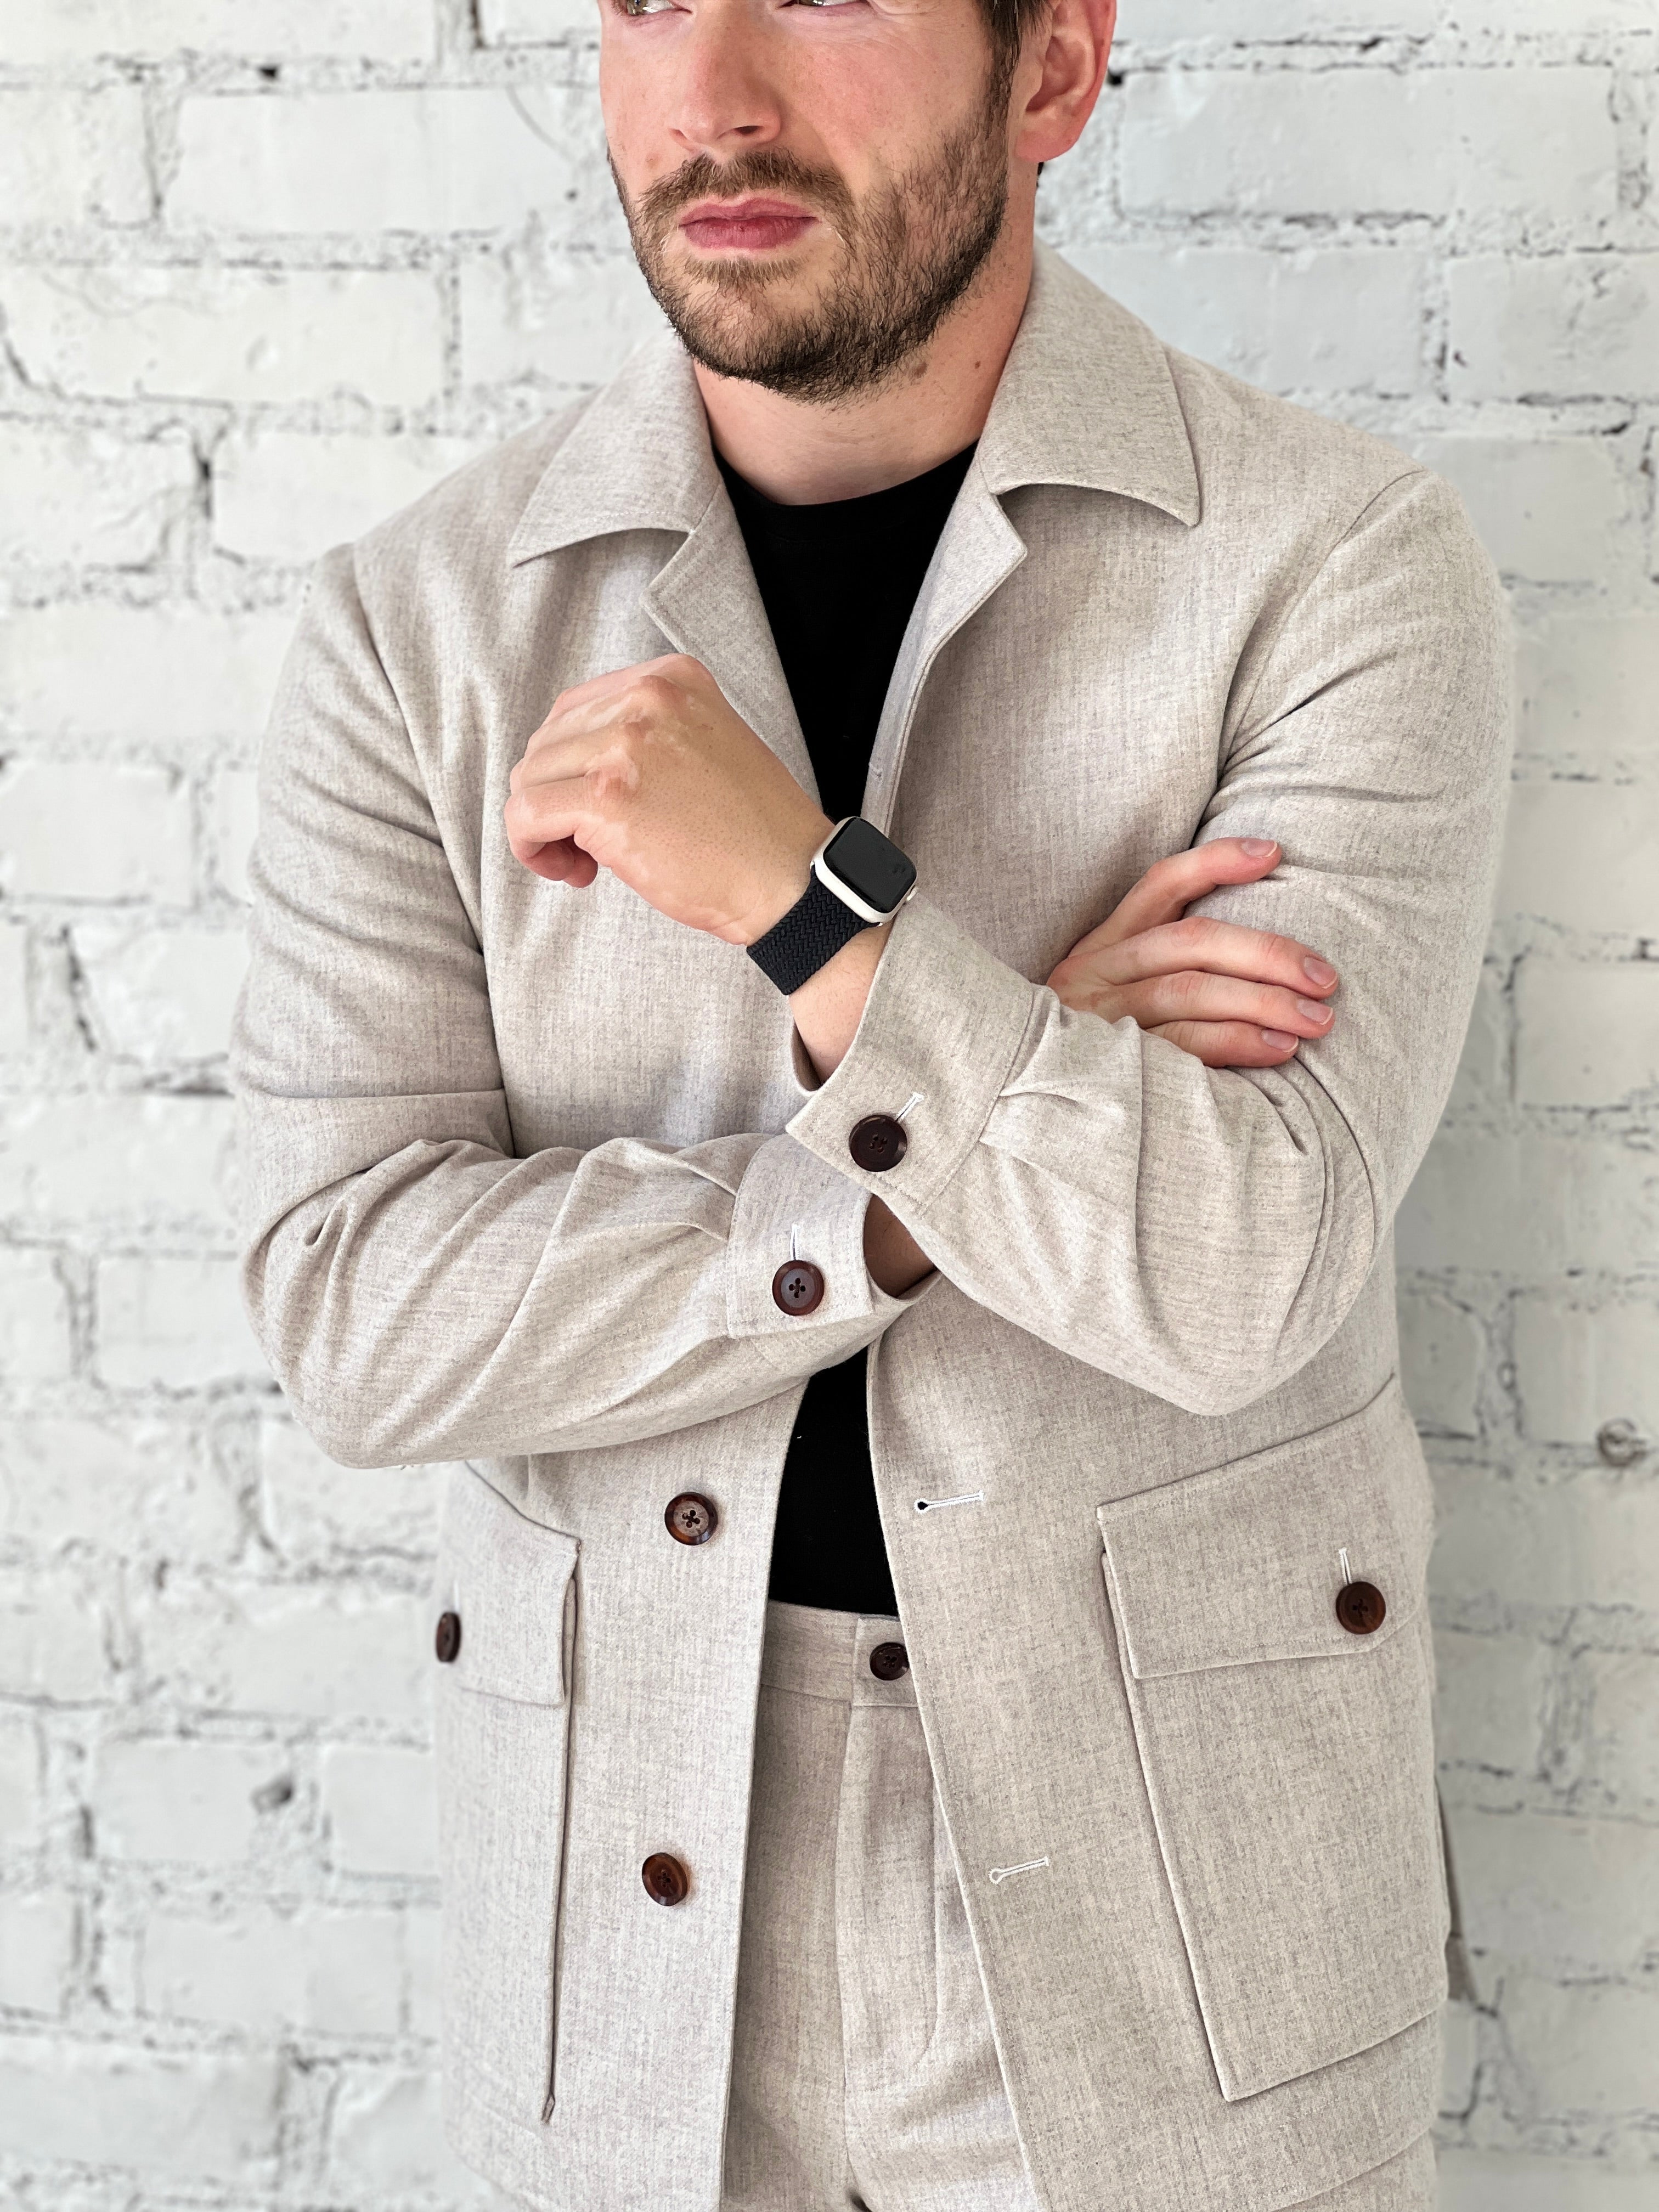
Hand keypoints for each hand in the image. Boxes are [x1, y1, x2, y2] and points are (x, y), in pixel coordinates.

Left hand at [505, 654, 828, 944]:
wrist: (790, 878)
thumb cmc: (752, 831)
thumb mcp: (706, 744)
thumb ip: (646, 735)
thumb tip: (570, 766)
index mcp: (671, 679)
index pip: (575, 709)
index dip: (569, 765)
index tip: (591, 806)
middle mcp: (645, 699)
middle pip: (547, 743)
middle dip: (553, 798)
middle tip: (585, 845)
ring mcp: (625, 745)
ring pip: (530, 779)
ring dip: (542, 827)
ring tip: (583, 861)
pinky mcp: (607, 798)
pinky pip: (525, 816)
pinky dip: (531, 848)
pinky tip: (573, 870)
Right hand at [1046, 838, 1338, 1067]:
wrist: (1022, 1108)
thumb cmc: (1092, 1053)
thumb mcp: (1114, 996)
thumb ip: (1165, 969)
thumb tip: (1262, 954)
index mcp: (1101, 947)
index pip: (1159, 885)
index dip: (1215, 863)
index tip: (1273, 852)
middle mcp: (1093, 973)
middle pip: (1190, 942)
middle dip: (1266, 953)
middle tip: (1325, 977)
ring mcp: (1096, 1019)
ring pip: (1188, 992)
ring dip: (1262, 1002)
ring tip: (1316, 1018)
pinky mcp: (1105, 1066)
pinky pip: (1180, 1048)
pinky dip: (1235, 1043)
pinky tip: (1279, 1049)